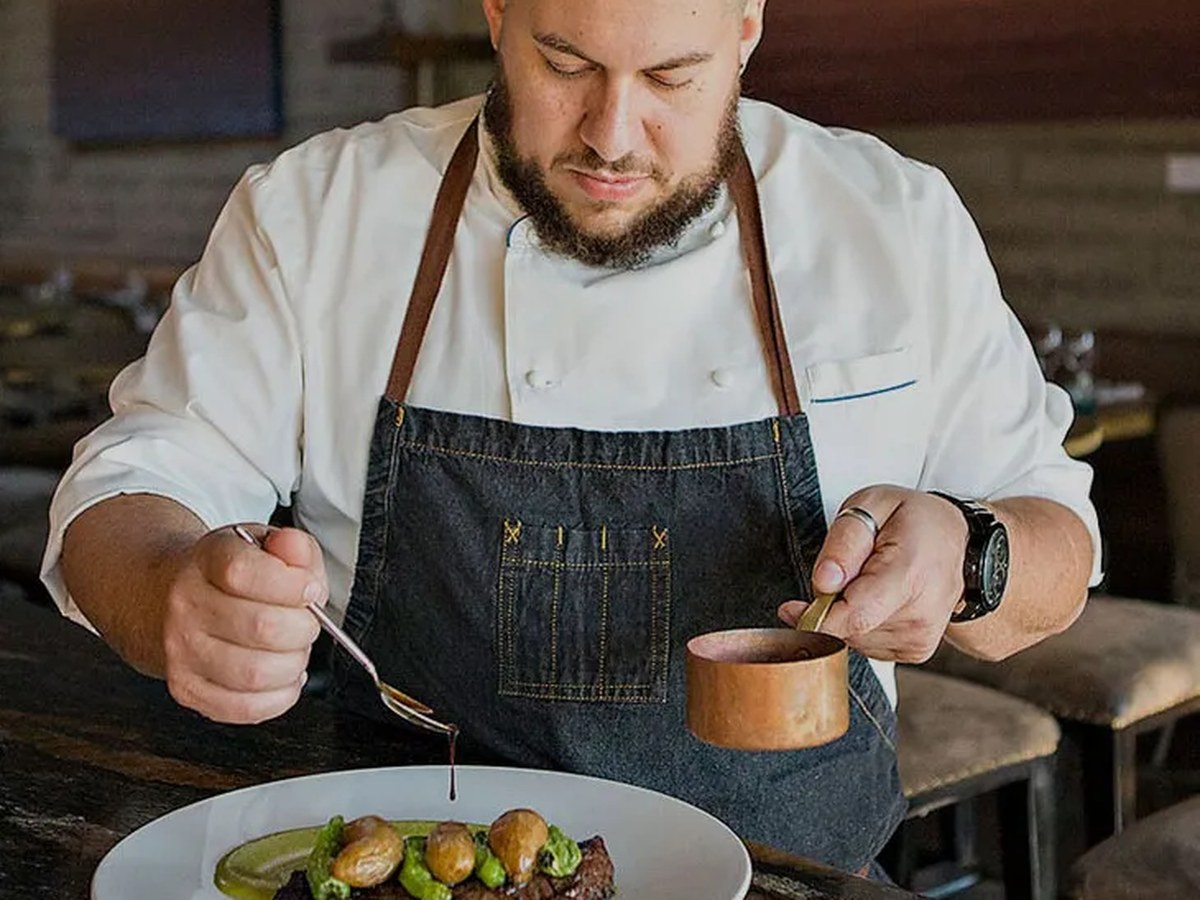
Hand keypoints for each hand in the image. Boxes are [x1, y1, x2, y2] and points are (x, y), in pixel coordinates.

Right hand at [162, 525, 327, 723]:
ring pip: (255, 673)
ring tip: (293, 650)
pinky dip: (278, 697)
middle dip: (303, 629)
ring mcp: (181, 650)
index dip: (291, 585)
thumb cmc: (234, 576)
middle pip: (261, 627)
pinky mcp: (186, 688)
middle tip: (306, 624)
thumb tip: (294, 551)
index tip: (310, 589)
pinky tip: (281, 677)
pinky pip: (244, 708)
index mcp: (209, 559)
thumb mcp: (267, 544)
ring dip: (293, 665)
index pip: (245, 572)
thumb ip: (294, 547)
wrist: (174, 599)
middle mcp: (186, 604)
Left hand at [778, 486, 968, 661]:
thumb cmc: (915, 519)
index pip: (853, 617)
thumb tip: (824, 582)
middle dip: (829, 607)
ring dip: (846, 614)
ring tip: (867, 581)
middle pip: (848, 629)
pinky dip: (861, 624)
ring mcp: (921, 637)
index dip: (813, 617)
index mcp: (908, 575)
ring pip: (854, 639)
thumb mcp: (873, 504)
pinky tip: (876, 599)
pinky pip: (867, 645)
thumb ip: (844, 542)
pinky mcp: (917, 650)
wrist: (960, 542)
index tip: (791, 608)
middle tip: (842, 573)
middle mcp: (920, 614)